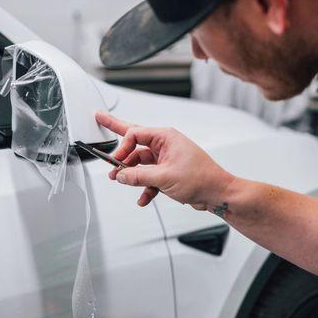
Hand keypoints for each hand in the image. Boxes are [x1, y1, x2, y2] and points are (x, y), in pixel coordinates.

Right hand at [95, 111, 234, 208]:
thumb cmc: (201, 178)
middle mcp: (165, 145)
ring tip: (120, 181)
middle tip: (100, 120)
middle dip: (118, 139)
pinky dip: (144, 187)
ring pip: (140, 163)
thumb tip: (120, 175)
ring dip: (131, 174)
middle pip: (134, 140)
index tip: (115, 162)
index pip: (134, 134)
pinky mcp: (168, 172)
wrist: (218, 193)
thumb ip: (138, 176)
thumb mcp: (164, 177)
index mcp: (165, 137)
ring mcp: (166, 158)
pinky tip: (142, 198)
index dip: (122, 148)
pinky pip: (149, 177)